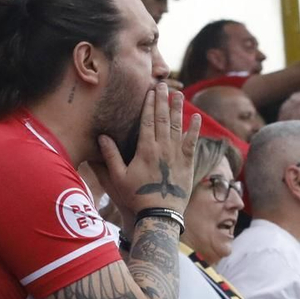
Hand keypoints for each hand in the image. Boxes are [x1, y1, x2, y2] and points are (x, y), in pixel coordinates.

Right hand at [98, 84, 198, 215]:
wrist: (160, 214)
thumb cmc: (137, 197)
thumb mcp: (118, 178)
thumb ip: (111, 156)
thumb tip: (102, 137)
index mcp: (145, 149)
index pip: (147, 121)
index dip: (149, 104)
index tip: (150, 90)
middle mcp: (162, 148)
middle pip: (162, 119)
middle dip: (162, 100)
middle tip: (163, 85)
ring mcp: (176, 155)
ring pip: (177, 126)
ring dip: (178, 109)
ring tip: (178, 94)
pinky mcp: (187, 163)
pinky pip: (192, 142)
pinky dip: (194, 129)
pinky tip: (197, 117)